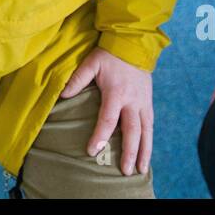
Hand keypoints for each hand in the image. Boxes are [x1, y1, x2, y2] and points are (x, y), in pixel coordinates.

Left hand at [59, 46, 153, 176]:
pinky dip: (149, 140)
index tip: (92, 150)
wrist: (133, 43)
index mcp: (116, 92)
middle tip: (124, 170)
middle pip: (132, 131)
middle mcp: (132, 101)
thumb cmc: (110, 55)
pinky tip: (146, 153)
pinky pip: (150, 125)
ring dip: (144, 151)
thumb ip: (78, 79)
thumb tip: (63, 95)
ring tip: (140, 169)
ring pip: (146, 131)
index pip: (108, 119)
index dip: (100, 136)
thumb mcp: (91, 63)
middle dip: (128, 152)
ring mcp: (143, 102)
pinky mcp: (148, 102)